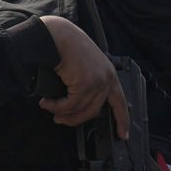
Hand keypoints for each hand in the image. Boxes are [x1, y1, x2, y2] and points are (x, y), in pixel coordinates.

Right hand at [34, 16, 131, 134]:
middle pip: (93, 111)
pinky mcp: (85, 84)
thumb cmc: (66, 45)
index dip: (123, 120)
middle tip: (60, 120)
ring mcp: (97, 82)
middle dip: (74, 119)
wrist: (57, 35)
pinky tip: (47, 102)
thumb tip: (76, 106)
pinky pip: (69, 105)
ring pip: (80, 110)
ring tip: (48, 106)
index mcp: (109, 73)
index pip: (120, 102)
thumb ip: (86, 83)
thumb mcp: (83, 65)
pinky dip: (56, 106)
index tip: (123, 135)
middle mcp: (107, 78)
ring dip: (60, 112)